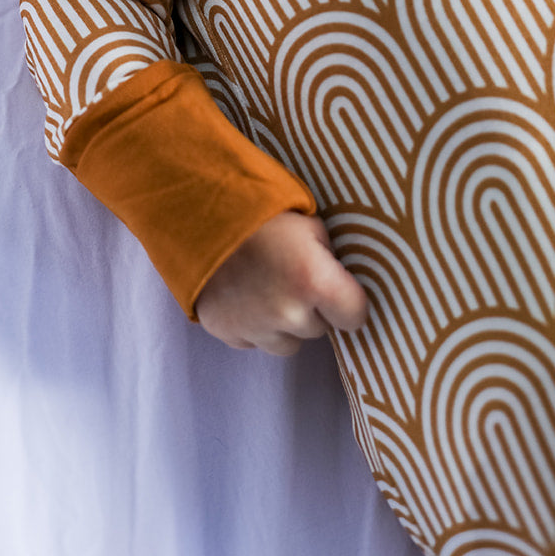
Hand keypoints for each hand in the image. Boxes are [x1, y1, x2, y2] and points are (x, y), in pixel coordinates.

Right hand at [195, 211, 367, 355]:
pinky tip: (245, 294)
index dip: (350, 303)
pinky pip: (256, 340)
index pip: (355, 317)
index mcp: (315, 281)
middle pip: (321, 329)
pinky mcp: (229, 334)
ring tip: (268, 285)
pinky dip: (255, 324)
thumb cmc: (261, 214)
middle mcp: (289, 314)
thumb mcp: (310, 224)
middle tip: (294, 277)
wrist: (198, 215)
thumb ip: (331, 260)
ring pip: (289, 341)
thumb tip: (343, 280)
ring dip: (285, 322)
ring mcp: (257, 329)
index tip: (341, 292)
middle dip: (314, 308)